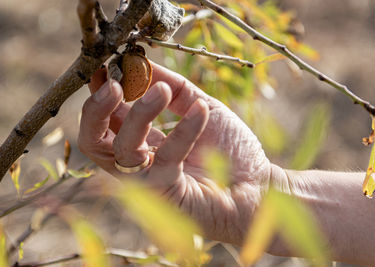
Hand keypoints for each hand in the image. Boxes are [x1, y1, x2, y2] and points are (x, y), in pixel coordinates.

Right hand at [78, 63, 278, 243]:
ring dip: (138, 115)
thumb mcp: (200, 107)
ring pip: (122, 150)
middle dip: (96, 110)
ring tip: (161, 90)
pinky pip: (166, 157)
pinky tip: (201, 111)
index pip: (106, 121)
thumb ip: (174, 89)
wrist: (257, 185)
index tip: (108, 67)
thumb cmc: (230, 149)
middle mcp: (138, 164)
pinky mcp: (168, 194)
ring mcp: (149, 182)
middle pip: (94, 142)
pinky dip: (184, 130)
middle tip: (114, 84)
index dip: (100, 95)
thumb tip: (144, 62)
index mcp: (143, 142)